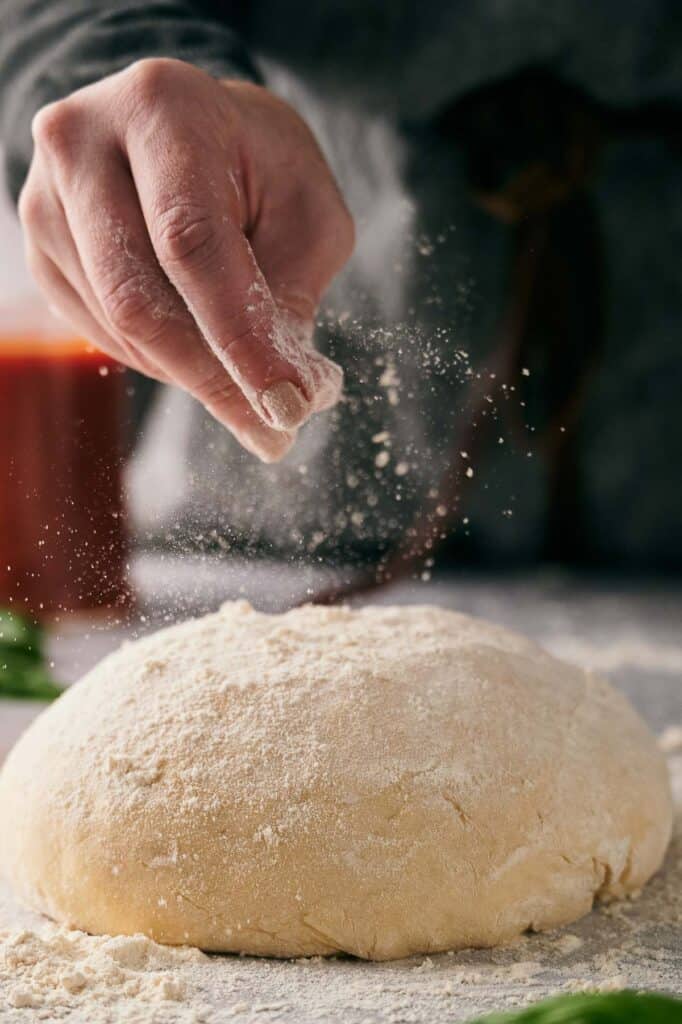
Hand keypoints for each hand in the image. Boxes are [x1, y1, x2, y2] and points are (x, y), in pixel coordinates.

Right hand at [19, 59, 353, 460]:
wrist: (184, 130)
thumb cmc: (258, 165)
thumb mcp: (306, 211)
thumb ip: (295, 292)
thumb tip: (290, 396)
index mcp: (162, 109)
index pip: (192, 243)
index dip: (240, 337)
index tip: (286, 407)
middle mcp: (83, 144)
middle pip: (139, 298)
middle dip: (214, 379)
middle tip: (273, 431)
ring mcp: (47, 200)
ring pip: (120, 327)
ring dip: (193, 373)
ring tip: (250, 379)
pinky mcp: (41, 250)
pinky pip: (102, 333)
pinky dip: (162, 359)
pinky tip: (201, 347)